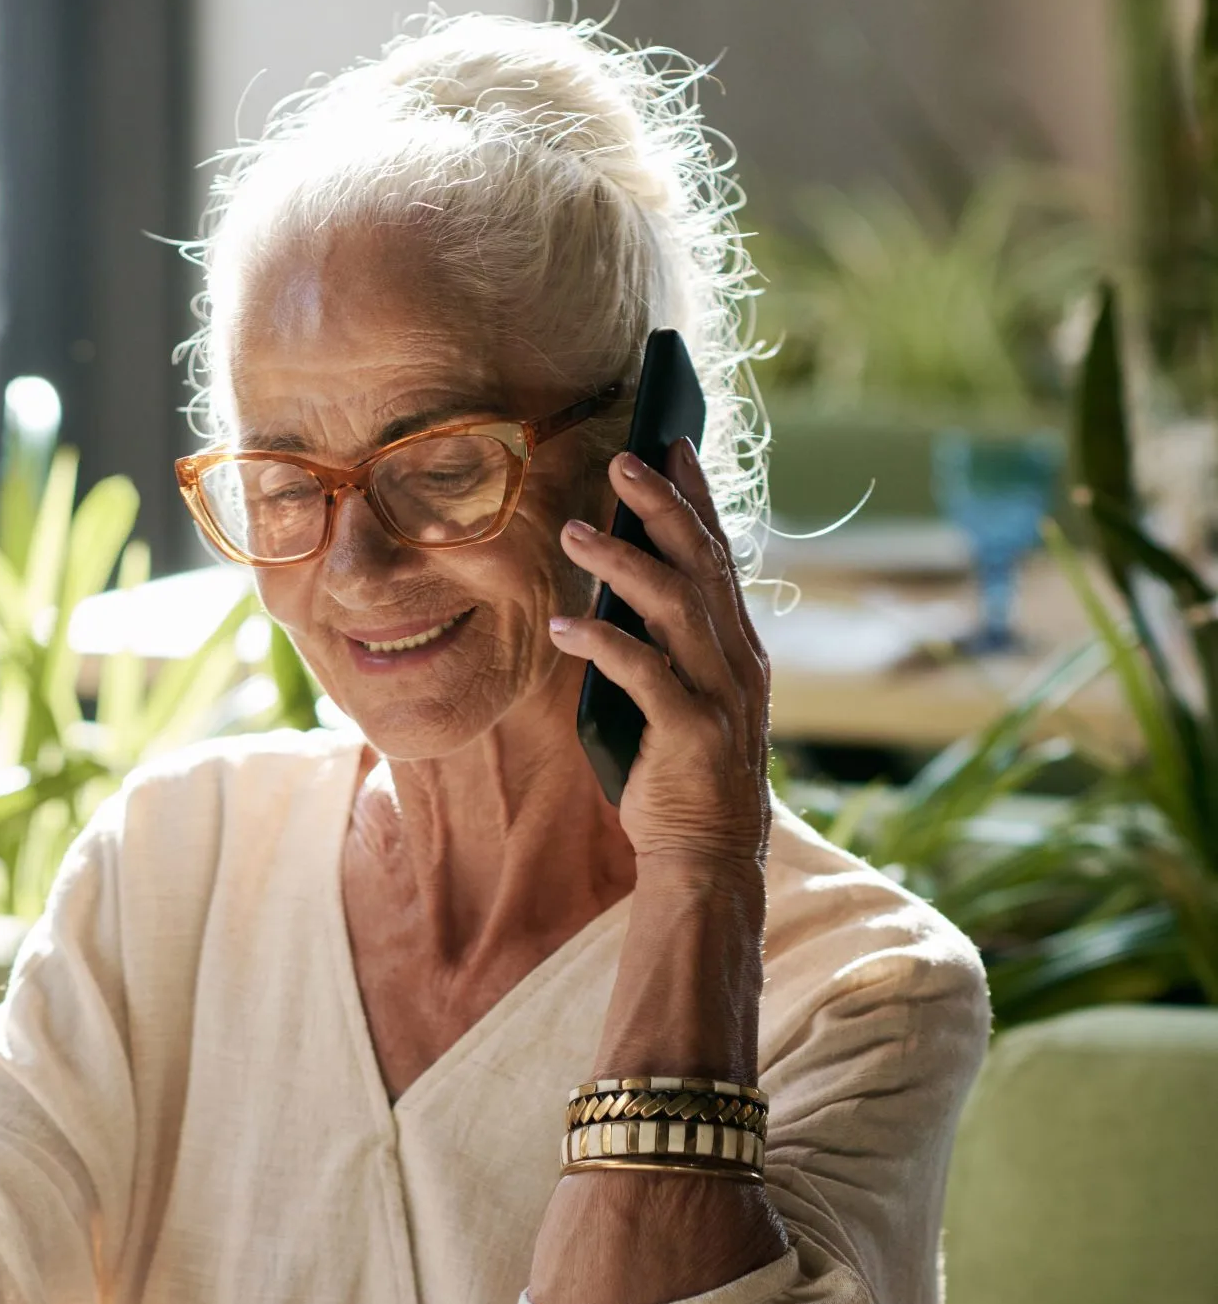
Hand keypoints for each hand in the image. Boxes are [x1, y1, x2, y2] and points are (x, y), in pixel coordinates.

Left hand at [550, 438, 769, 870]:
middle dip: (662, 506)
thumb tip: (609, 580)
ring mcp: (720, 697)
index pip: (719, 555)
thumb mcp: (677, 694)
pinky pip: (645, 675)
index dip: (695, 497)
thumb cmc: (680, 772)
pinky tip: (564, 626)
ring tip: (573, 532)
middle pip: (701, 565)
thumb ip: (658, 642)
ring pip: (674, 607)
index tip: (669, 444)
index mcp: (738, 647)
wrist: (707, 859)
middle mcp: (738, 662)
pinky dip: (604, 644)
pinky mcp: (691, 734)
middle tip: (620, 462)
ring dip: (623, 562)